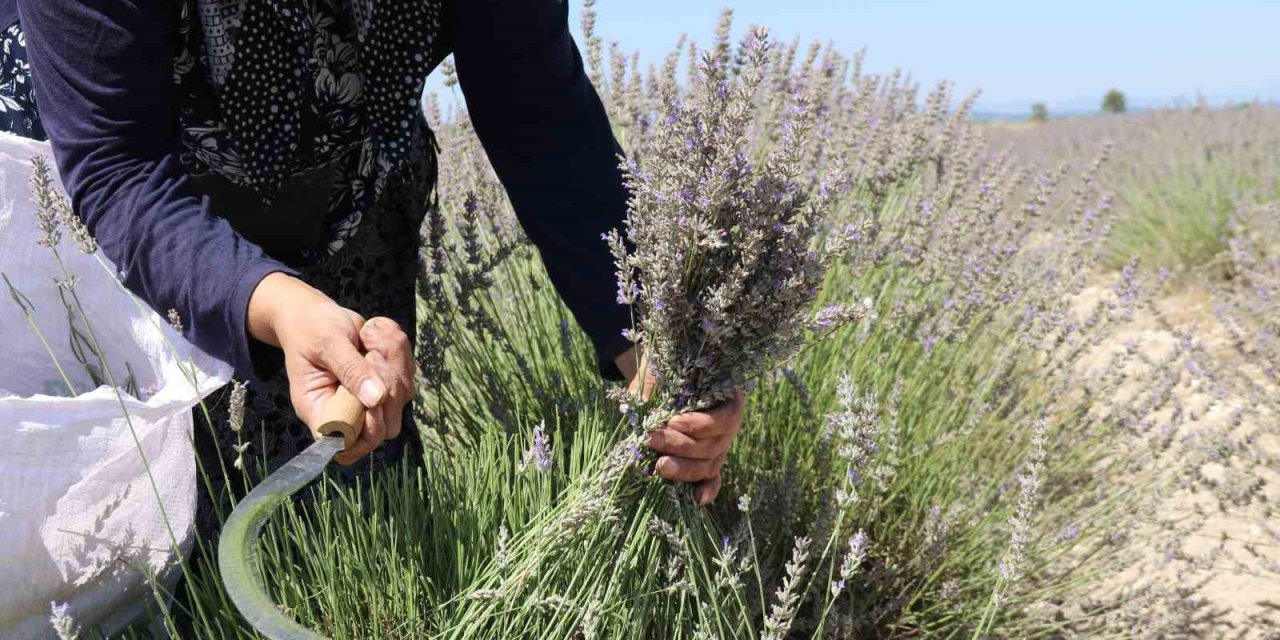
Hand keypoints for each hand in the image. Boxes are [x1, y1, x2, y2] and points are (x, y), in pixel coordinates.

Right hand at [247, 273, 415, 463]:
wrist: (314, 314)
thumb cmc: (311, 329)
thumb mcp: (328, 343)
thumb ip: (352, 370)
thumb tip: (377, 399)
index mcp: (320, 411)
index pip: (348, 446)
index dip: (368, 428)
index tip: (370, 396)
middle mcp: (346, 412)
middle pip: (386, 427)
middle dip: (388, 387)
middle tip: (370, 355)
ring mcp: (370, 400)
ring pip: (402, 397)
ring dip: (393, 361)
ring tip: (368, 335)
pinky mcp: (386, 383)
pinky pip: (408, 373)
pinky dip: (398, 349)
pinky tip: (374, 332)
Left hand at [615, 346, 744, 504]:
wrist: (663, 378)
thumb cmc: (667, 370)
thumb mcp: (660, 369)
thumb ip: (651, 385)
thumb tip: (635, 408)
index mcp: (728, 399)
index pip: (723, 419)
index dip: (700, 424)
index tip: (673, 421)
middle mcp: (729, 426)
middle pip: (712, 446)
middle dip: (680, 446)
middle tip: (651, 439)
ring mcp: (720, 446)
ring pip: (708, 465)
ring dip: (683, 469)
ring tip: (658, 466)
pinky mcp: (709, 461)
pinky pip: (712, 479)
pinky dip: (706, 490)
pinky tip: (696, 499)